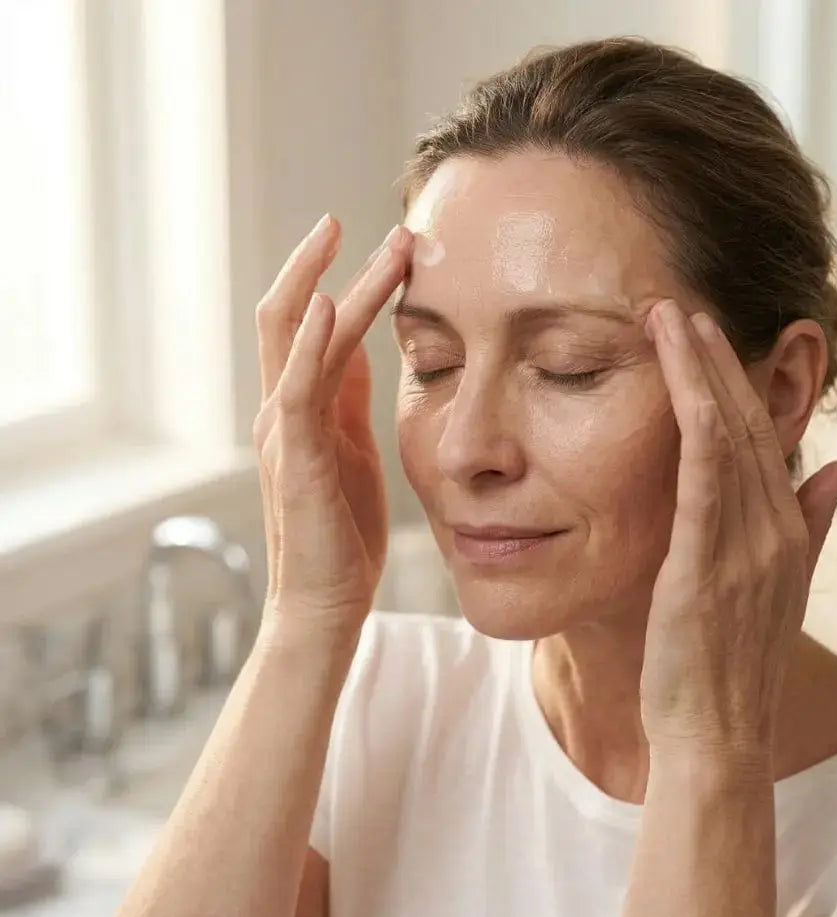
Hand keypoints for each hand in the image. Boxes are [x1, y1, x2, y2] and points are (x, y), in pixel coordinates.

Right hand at [253, 215, 411, 631]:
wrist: (325, 606)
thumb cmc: (340, 533)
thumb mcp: (351, 449)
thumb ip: (346, 398)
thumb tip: (353, 344)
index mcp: (300, 409)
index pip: (308, 325)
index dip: (339, 279)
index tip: (387, 245)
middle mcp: (282, 411)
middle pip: (290, 315)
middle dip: (330, 264)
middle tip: (383, 226)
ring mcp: (284, 433)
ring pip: (299, 338)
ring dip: (340, 286)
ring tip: (390, 248)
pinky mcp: (297, 461)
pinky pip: (297, 392)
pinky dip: (308, 345)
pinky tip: (326, 305)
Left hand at [638, 300, 836, 762]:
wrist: (718, 737)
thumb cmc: (732, 666)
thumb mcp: (778, 588)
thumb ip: (810, 523)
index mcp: (783, 533)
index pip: (759, 440)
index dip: (735, 383)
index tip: (707, 336)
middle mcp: (772, 531)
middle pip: (746, 426)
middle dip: (716, 361)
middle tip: (685, 305)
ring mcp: (746, 547)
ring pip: (725, 438)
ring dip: (700, 373)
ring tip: (672, 319)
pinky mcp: (707, 566)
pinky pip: (704, 479)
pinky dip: (694, 423)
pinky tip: (678, 379)